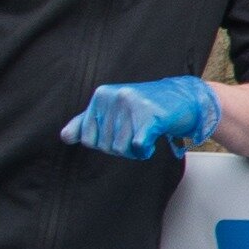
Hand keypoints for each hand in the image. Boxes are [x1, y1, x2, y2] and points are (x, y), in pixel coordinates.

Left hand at [61, 75, 220, 159]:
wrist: (184, 98)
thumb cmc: (146, 107)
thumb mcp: (113, 109)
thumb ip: (88, 121)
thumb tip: (64, 137)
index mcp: (101, 95)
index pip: (88, 137)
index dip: (104, 145)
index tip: (120, 136)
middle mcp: (114, 97)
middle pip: (105, 145)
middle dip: (122, 149)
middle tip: (136, 137)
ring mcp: (132, 106)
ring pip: (121, 148)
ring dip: (134, 152)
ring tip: (144, 140)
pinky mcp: (150, 116)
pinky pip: (138, 145)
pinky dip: (143, 152)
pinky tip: (150, 146)